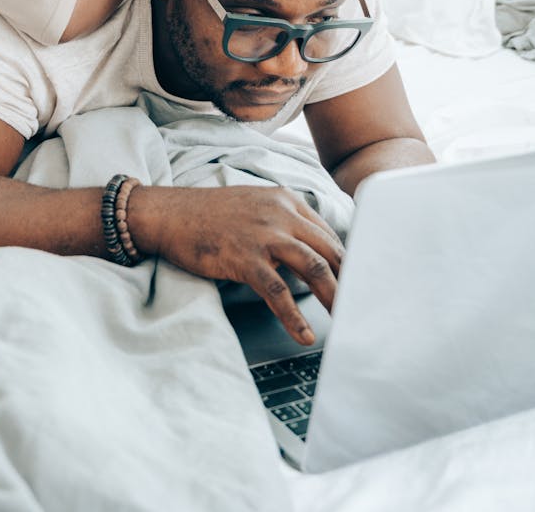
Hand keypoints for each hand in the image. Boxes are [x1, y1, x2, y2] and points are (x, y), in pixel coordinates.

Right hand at [129, 185, 342, 344]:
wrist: (170, 213)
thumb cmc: (210, 214)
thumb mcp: (254, 205)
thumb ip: (283, 222)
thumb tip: (310, 255)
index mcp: (285, 200)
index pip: (327, 234)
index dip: (347, 262)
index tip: (360, 284)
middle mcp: (280, 213)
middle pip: (329, 250)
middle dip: (350, 281)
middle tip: (364, 306)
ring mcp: (263, 234)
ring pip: (313, 268)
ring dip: (334, 297)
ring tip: (347, 320)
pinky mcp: (244, 257)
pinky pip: (278, 291)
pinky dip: (294, 316)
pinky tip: (304, 334)